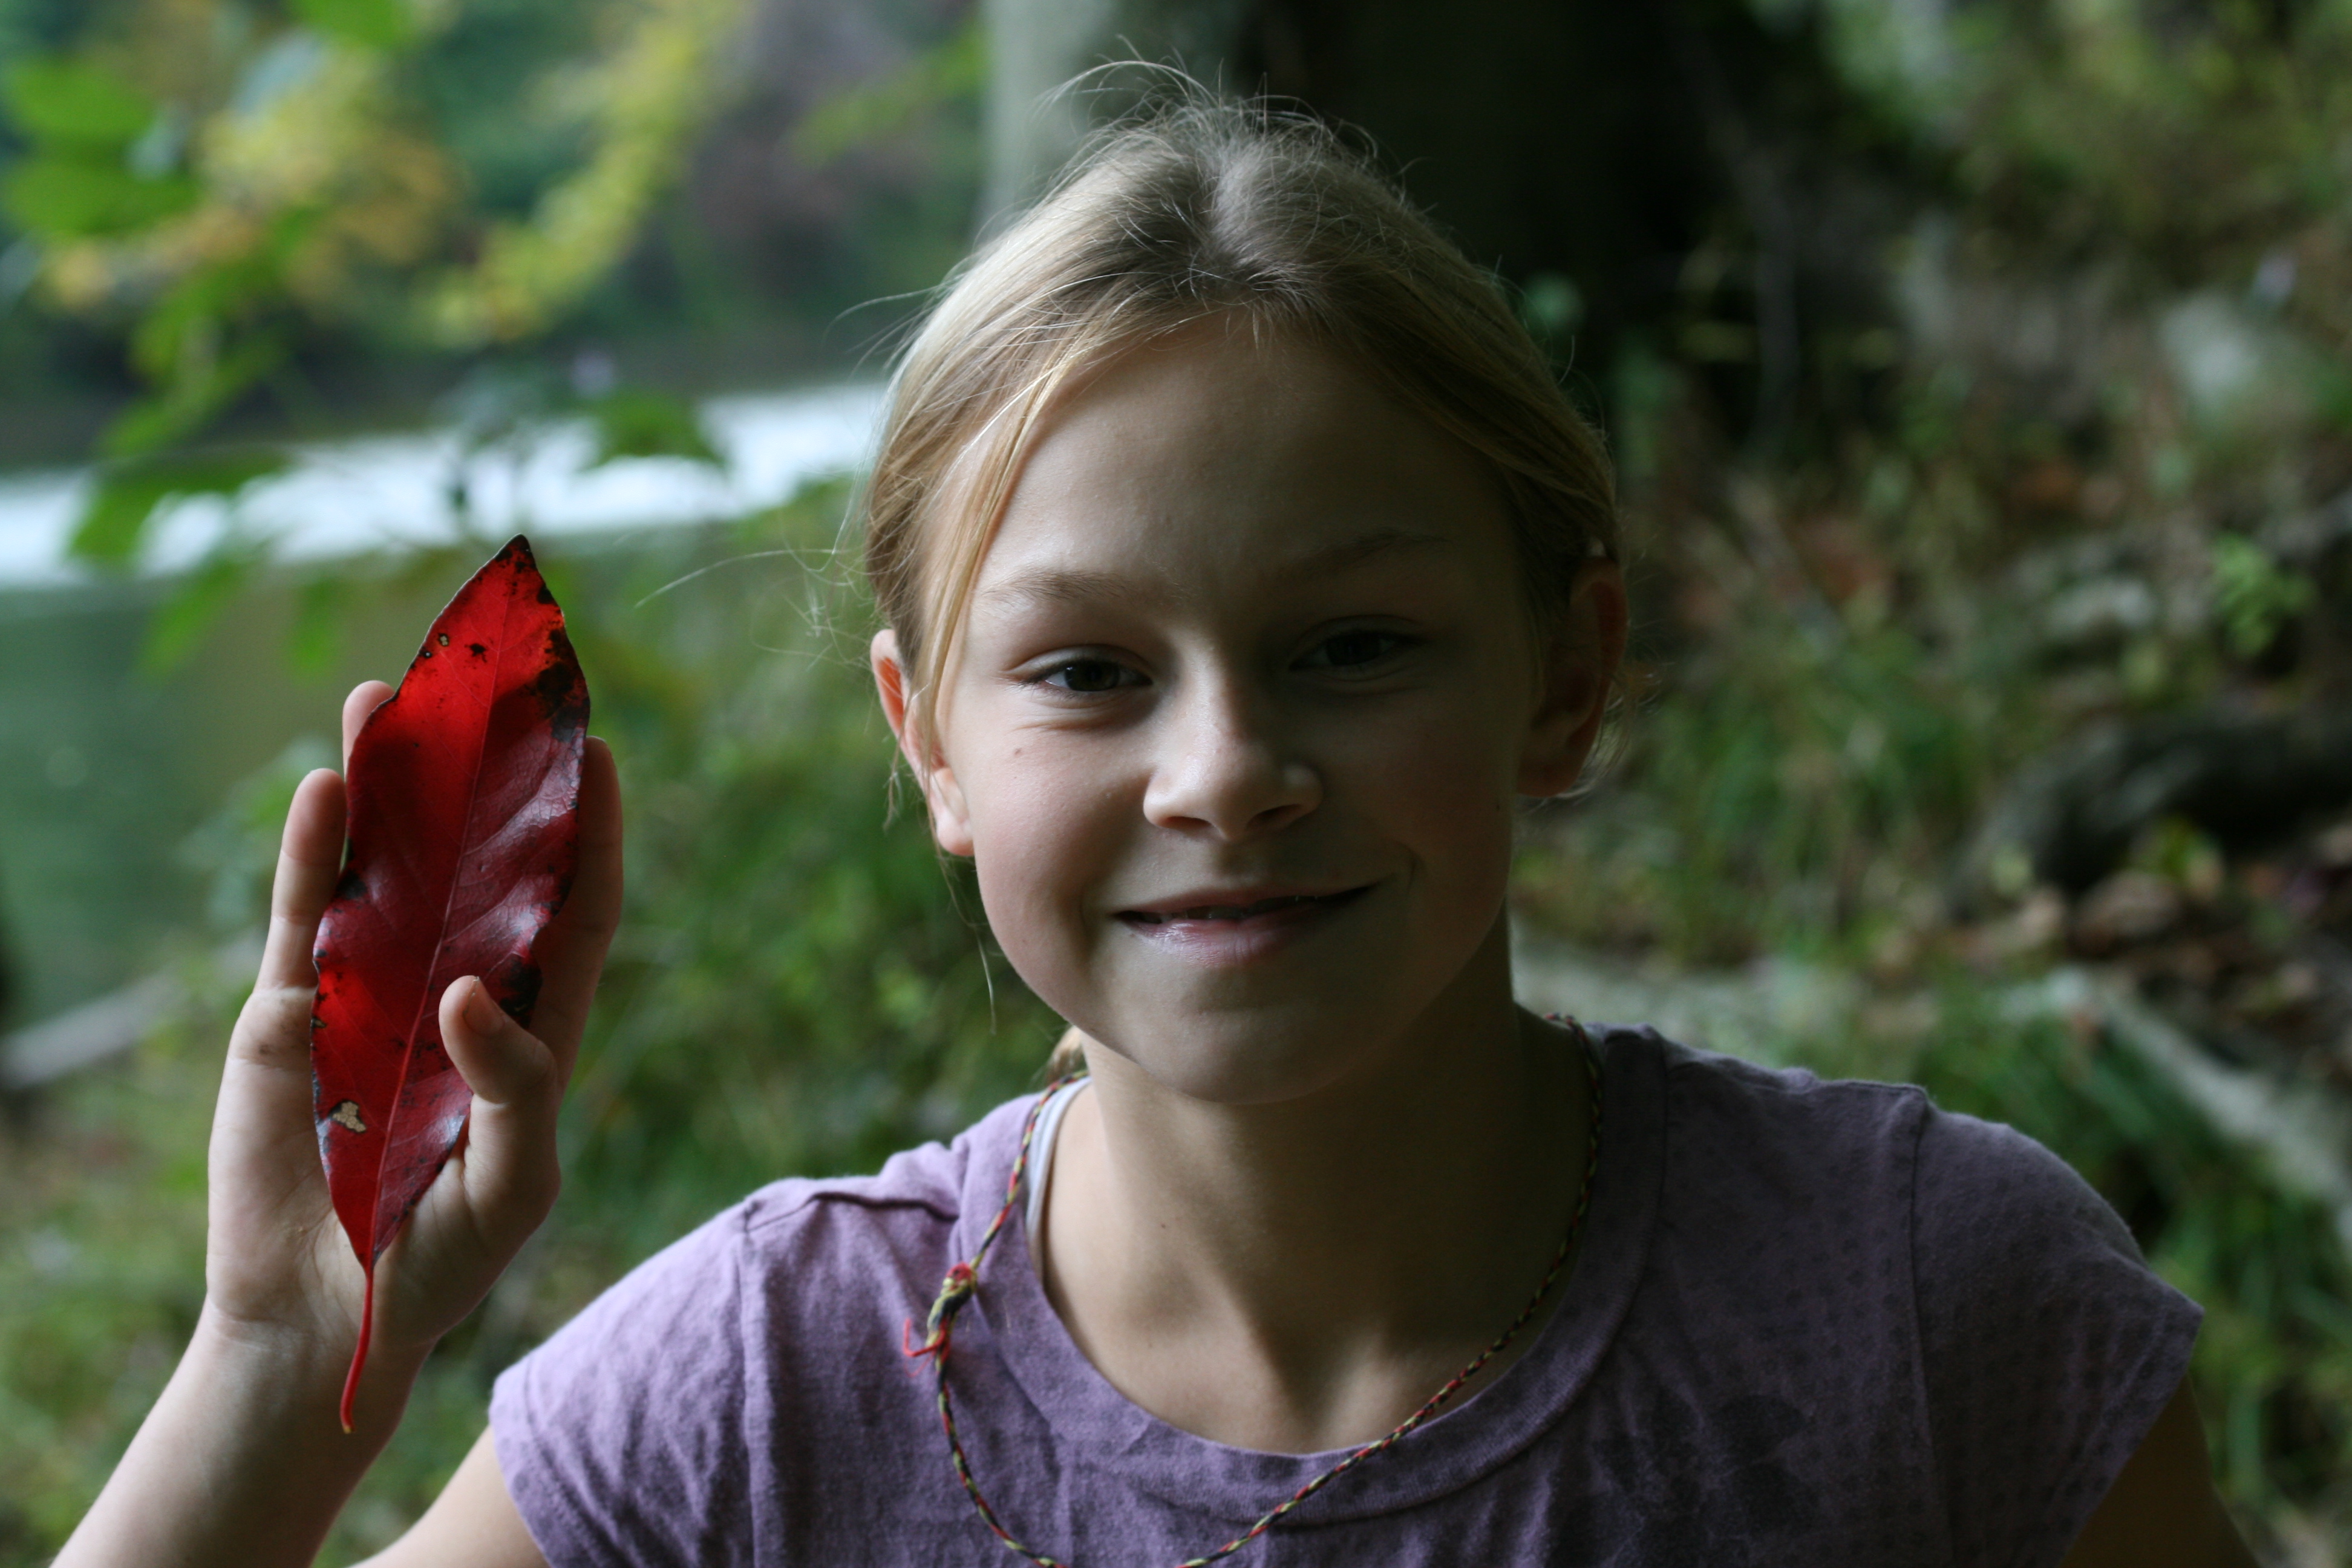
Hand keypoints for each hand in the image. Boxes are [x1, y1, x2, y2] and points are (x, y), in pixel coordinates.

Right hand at [201, 680, 623, 1371]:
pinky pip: (307, 916)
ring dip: (388, 787)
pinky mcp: (293, 1014)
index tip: (598, 750)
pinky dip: (315, 852)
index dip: (589, 832)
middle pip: (478, 865)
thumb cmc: (444, 1260)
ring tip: (389, 700)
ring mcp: (371, 993)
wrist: (328, 1319)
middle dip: (482, 781)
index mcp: (534, 1025)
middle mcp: (457, 990)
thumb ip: (511, 1087)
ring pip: (386, 868)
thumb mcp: (511, 1183)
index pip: (576, 909)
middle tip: (487, 689)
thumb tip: (467, 989)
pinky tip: (325, 787)